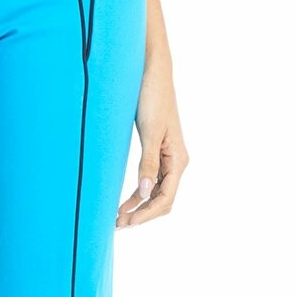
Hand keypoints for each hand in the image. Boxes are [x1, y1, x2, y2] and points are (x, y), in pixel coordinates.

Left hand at [116, 63, 188, 226]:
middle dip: (142, 214)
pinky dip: (139, 192)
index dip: (146, 214)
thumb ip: (148, 163)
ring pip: (156, 192)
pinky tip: (126, 199)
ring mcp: (168, 157)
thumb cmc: (152, 97)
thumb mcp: (150, 132)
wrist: (152, 72)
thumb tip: (144, 193)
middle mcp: (176, 161)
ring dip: (139, 205)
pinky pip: (151, 179)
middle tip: (117, 224)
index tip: (125, 222)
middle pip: (162, 200)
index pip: (165, 199)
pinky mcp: (158, 150)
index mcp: (179, 159)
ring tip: (118, 217)